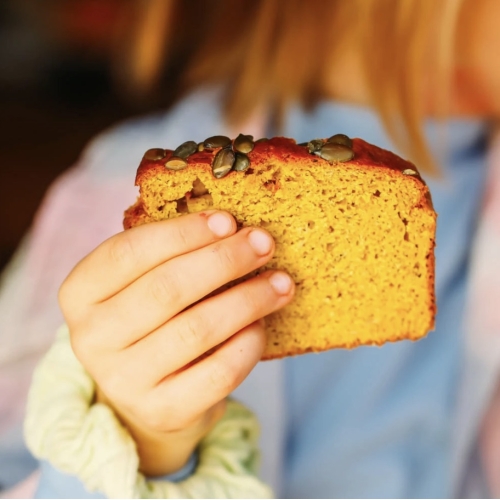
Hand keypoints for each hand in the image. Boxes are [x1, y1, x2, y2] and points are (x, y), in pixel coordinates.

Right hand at [58, 210, 294, 475]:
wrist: (146, 394)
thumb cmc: (151, 323)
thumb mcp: (143, 284)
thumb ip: (173, 256)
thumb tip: (234, 228)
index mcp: (81, 293)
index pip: (128, 252)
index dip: (183, 232)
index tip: (229, 220)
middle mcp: (93, 338)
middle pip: (167, 289)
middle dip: (225, 260)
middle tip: (264, 244)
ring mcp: (125, 380)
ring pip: (197, 329)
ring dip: (248, 299)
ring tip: (280, 283)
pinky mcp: (163, 411)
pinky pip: (219, 372)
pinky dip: (248, 343)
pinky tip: (261, 324)